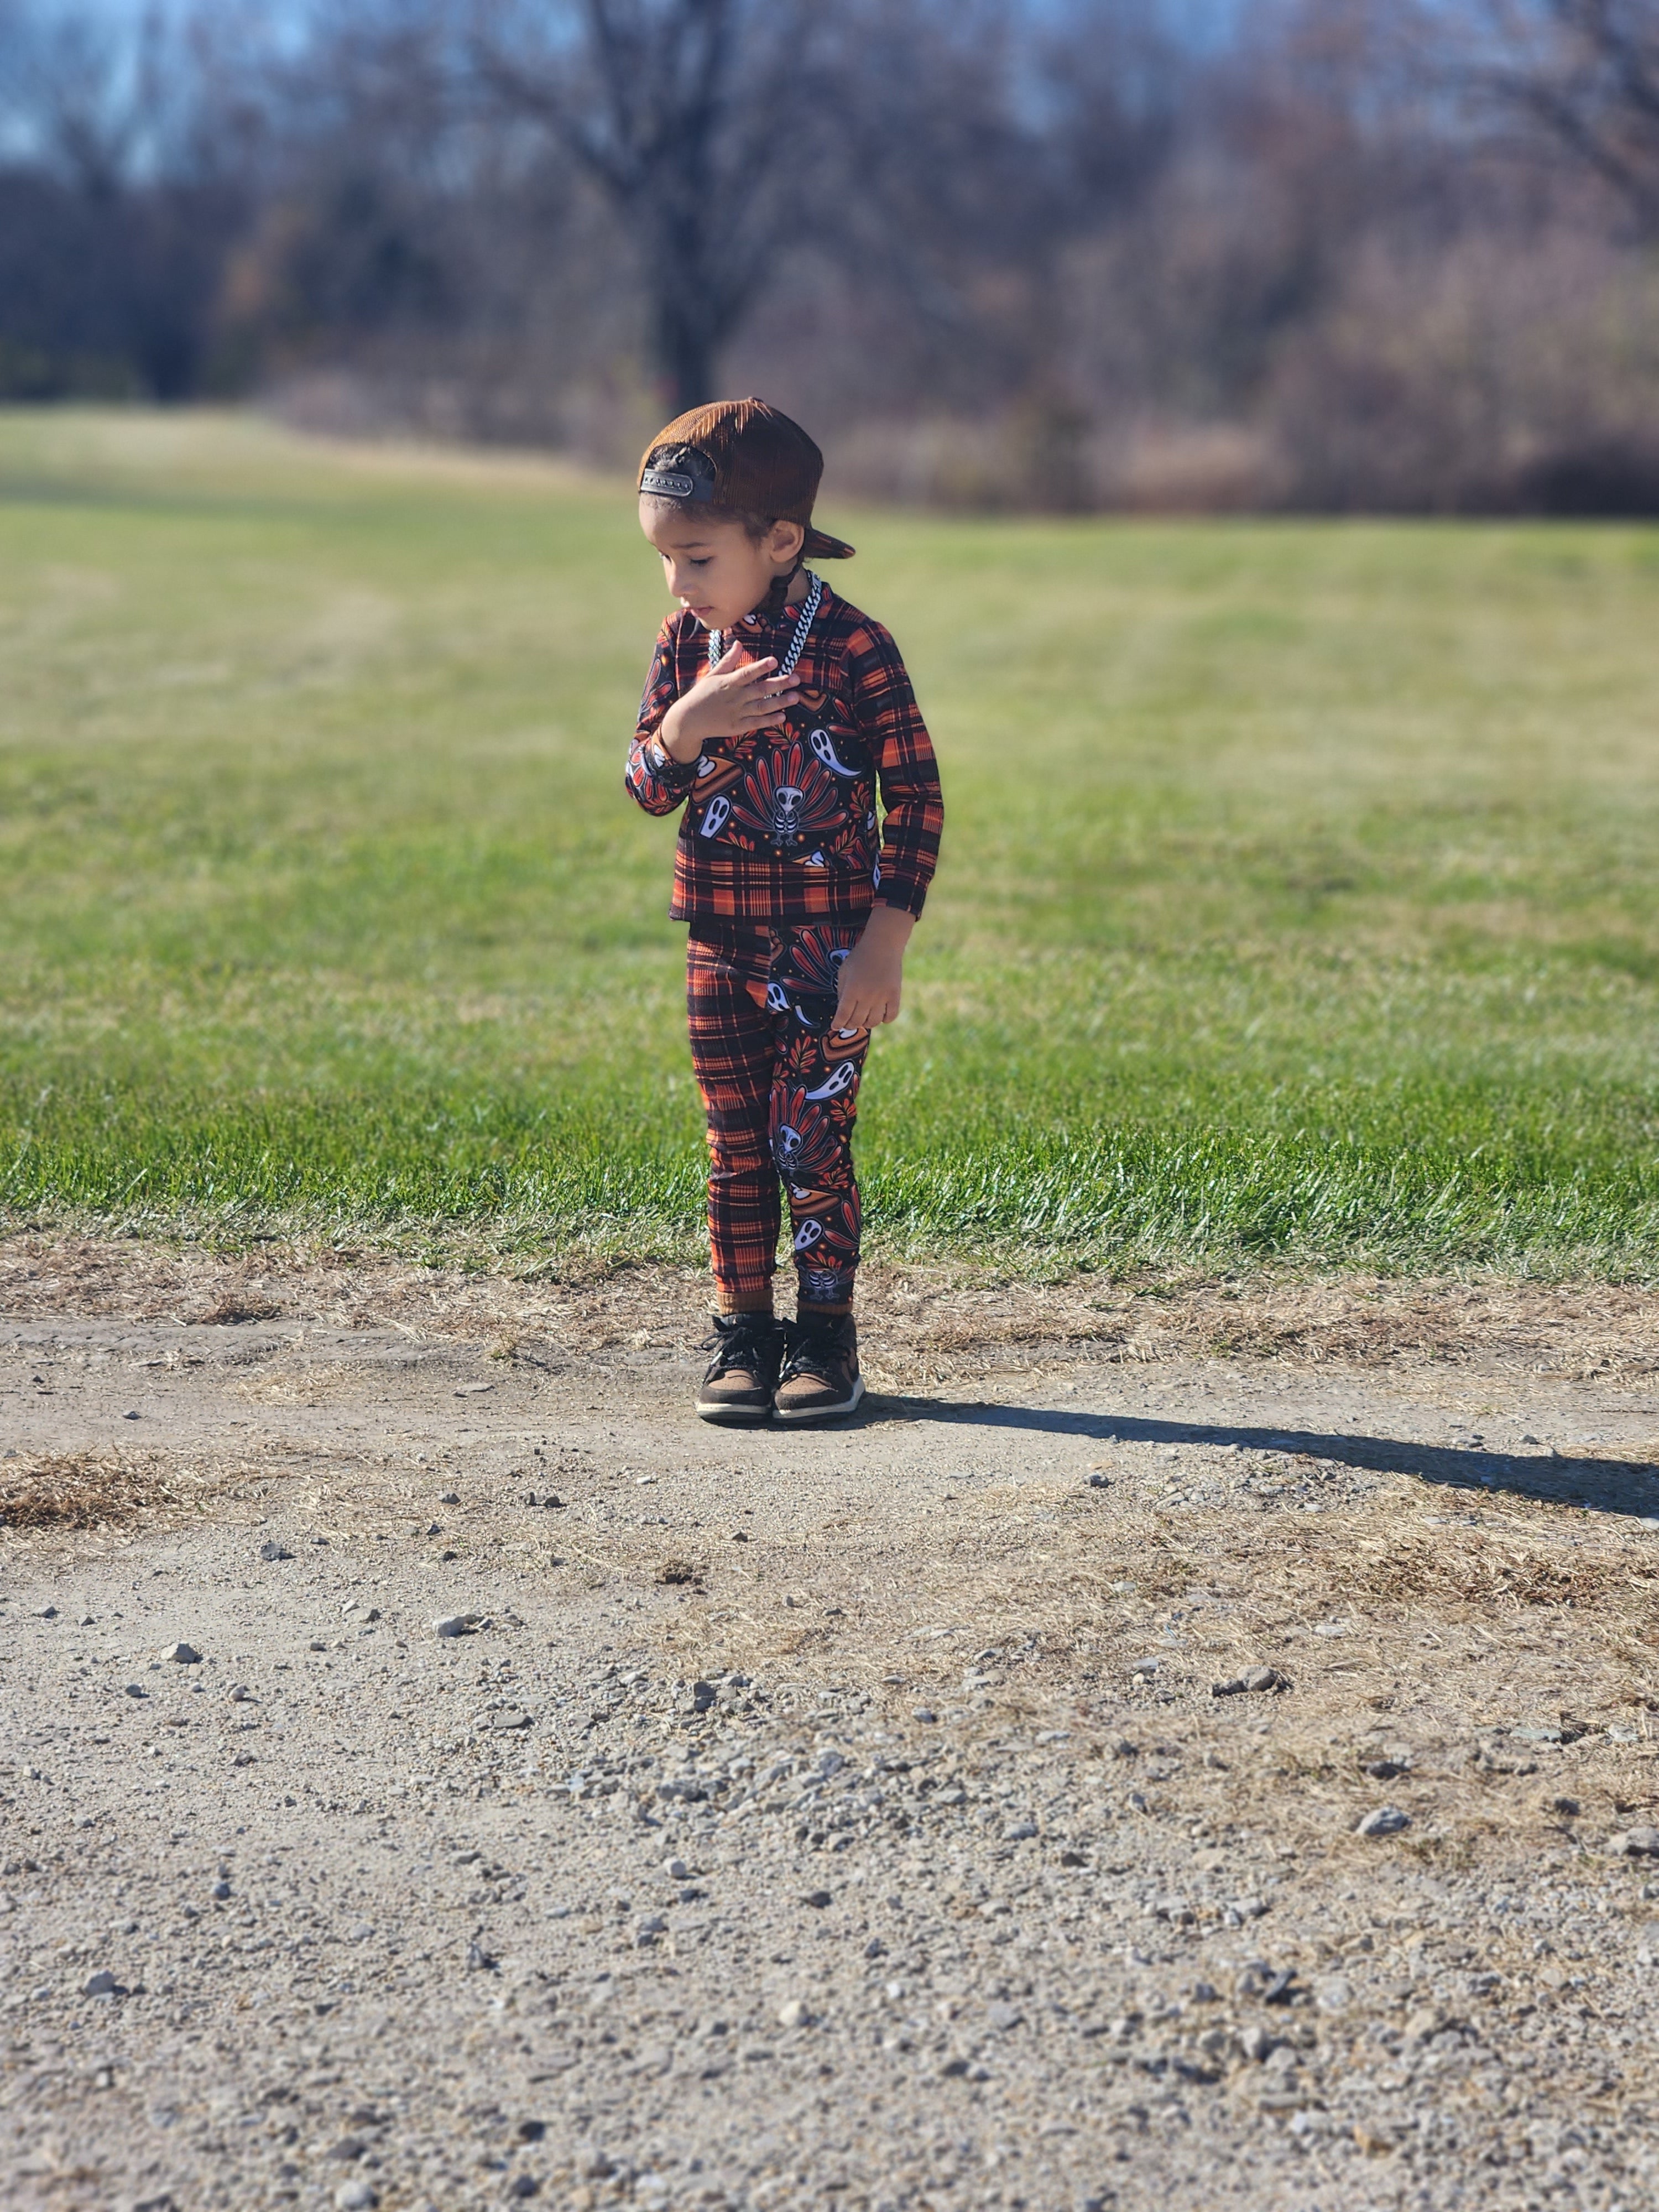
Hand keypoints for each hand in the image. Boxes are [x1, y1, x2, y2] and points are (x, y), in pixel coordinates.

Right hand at [658, 641, 800, 762]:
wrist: (688, 720)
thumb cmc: (701, 695)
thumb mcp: (712, 675)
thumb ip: (728, 661)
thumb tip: (739, 643)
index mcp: (728, 683)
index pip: (747, 673)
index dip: (761, 667)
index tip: (775, 661)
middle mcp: (735, 697)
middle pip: (760, 690)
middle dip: (779, 684)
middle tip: (796, 679)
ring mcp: (737, 713)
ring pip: (761, 707)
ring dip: (779, 702)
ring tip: (795, 697)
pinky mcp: (737, 727)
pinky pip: (756, 723)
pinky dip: (769, 720)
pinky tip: (782, 717)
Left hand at [834, 904, 914, 1030]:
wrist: (883, 945)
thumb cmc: (860, 957)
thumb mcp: (844, 971)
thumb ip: (841, 991)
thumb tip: (842, 1010)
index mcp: (852, 990)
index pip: (842, 1015)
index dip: (837, 1024)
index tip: (835, 1026)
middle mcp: (866, 996)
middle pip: (857, 1022)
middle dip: (850, 1025)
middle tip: (849, 1023)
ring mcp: (882, 997)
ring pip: (873, 1022)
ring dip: (866, 1024)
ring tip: (864, 1019)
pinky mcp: (895, 995)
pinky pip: (890, 1017)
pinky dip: (885, 1020)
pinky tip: (880, 1015)